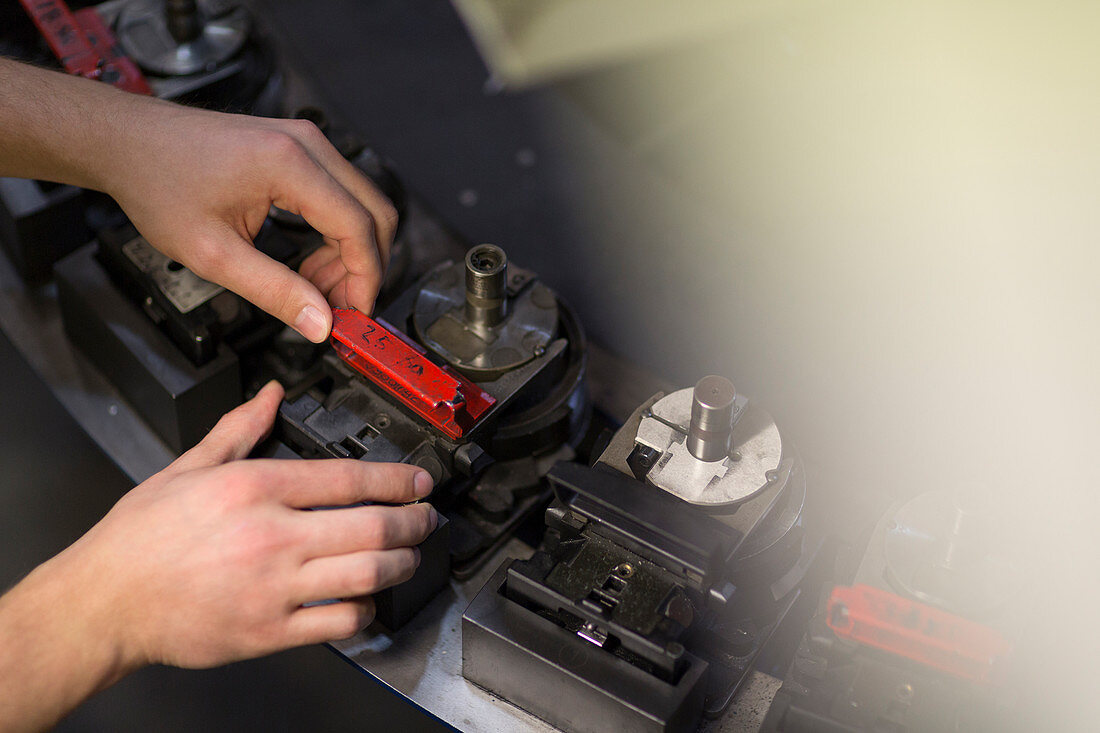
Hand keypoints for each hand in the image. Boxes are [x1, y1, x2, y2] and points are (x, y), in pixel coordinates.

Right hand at [45, 381, 435, 669]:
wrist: (103, 602)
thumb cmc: (140, 538)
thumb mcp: (188, 467)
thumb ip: (239, 428)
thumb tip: (271, 394)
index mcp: (254, 488)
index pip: (349, 478)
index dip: (398, 479)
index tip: (419, 483)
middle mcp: (271, 536)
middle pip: (372, 526)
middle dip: (415, 522)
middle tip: (427, 520)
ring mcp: (273, 587)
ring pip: (366, 573)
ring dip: (401, 563)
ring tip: (410, 555)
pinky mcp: (268, 631)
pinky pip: (338, 621)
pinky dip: (364, 609)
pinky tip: (367, 598)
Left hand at [103, 100, 397, 341]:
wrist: (128, 142)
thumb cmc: (159, 184)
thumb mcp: (213, 254)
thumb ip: (274, 292)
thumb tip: (320, 324)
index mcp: (290, 164)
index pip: (359, 226)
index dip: (366, 278)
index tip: (355, 315)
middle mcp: (308, 145)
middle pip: (375, 213)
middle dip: (365, 268)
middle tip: (338, 307)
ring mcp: (307, 143)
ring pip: (363, 206)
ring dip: (351, 254)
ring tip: (314, 289)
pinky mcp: (300, 149)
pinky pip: (342, 196)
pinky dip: (337, 235)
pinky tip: (308, 263)